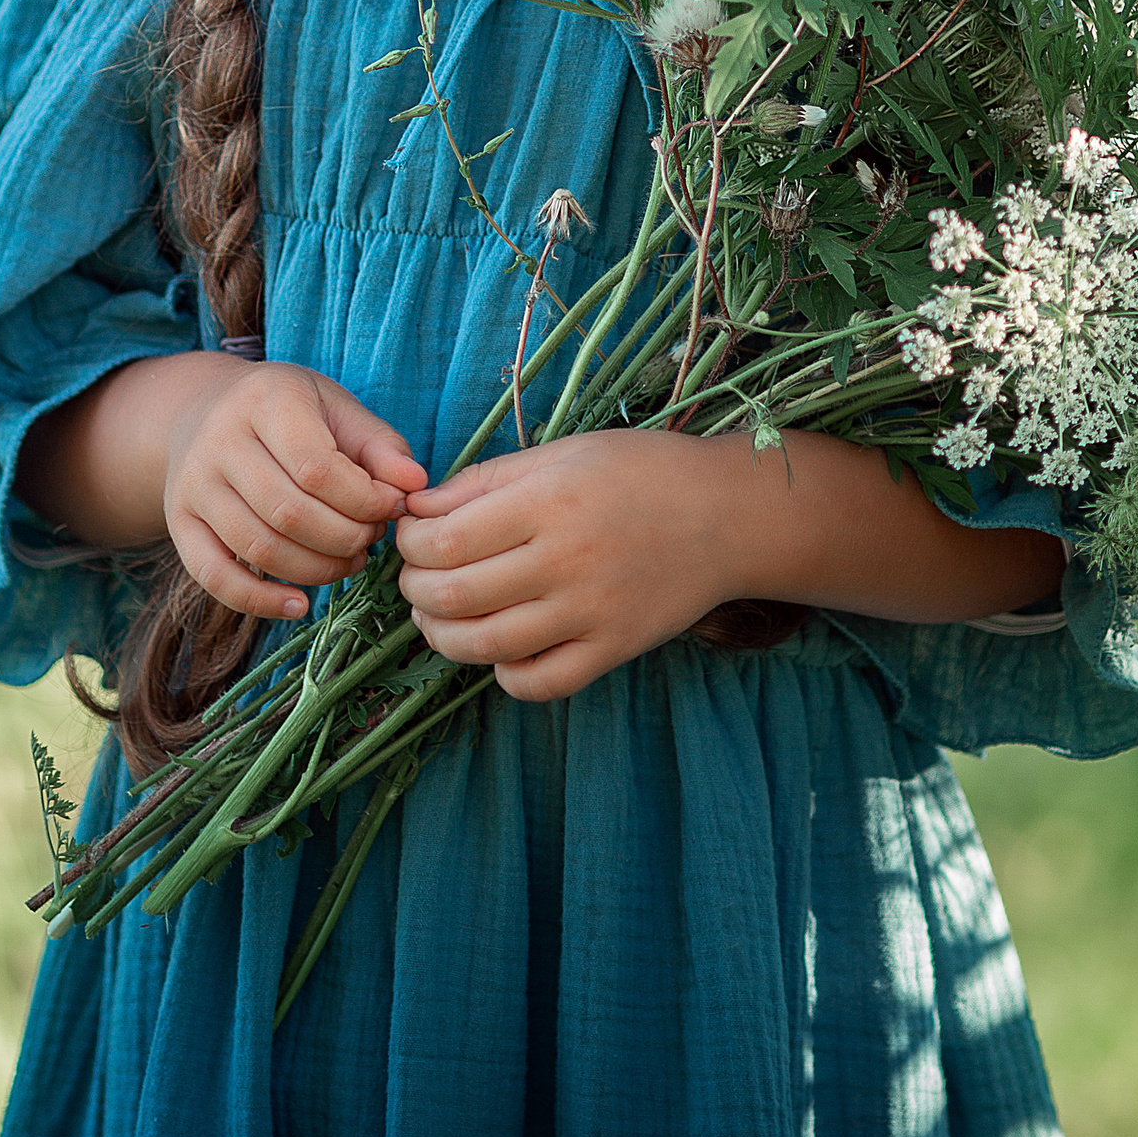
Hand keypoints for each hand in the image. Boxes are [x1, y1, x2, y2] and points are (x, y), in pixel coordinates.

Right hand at [166, 362, 426, 624]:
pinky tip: (300, 605)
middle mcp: (219, 440)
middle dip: (345, 537)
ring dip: (317, 570)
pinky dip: (259, 602)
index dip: (364, 500)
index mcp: (266, 400)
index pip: (317, 468)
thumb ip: (380, 446)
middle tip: (371, 539)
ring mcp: (192, 484)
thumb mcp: (336, 408)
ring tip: (349, 562)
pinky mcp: (179, 523)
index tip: (391, 508)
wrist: (205, 409)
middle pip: (288, 512)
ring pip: (259, 548)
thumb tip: (415, 487)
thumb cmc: (288, 411)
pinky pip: (215, 577)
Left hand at [396, 433, 746, 700]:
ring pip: (487, 647)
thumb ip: (485, 481)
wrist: (728, 515)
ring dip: (443, 636)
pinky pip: (540, 683)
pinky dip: (505, 674)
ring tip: (439, 615)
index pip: (443, 541)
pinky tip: (500, 649)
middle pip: (455, 597)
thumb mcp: (561, 453)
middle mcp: (566, 560)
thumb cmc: (639, 472)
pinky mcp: (614, 650)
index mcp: (547, 501)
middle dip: (415, 590)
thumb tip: (418, 509)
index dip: (409, 544)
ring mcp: (592, 613)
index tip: (411, 536)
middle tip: (416, 577)